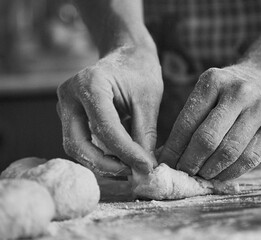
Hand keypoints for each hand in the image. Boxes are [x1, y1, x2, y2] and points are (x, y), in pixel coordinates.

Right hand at [57, 46, 162, 177]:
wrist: (127, 54)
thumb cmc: (140, 71)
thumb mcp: (148, 100)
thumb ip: (145, 134)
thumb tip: (145, 168)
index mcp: (89, 84)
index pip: (105, 128)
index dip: (127, 152)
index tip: (146, 168)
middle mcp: (69, 95)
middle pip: (77, 144)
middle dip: (106, 164)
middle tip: (132, 172)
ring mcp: (66, 105)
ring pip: (77, 146)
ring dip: (102, 162)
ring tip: (130, 167)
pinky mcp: (70, 115)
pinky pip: (81, 141)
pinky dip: (100, 153)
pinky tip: (121, 158)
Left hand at [159, 64, 260, 180]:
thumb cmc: (228, 92)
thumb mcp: (208, 92)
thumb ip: (191, 119)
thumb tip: (168, 155)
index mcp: (214, 81)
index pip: (187, 123)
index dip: (173, 149)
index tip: (165, 164)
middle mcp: (238, 92)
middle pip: (208, 139)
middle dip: (190, 162)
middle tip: (183, 173)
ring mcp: (260, 108)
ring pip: (229, 152)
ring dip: (210, 171)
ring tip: (200, 175)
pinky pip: (249, 159)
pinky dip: (231, 173)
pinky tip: (220, 175)